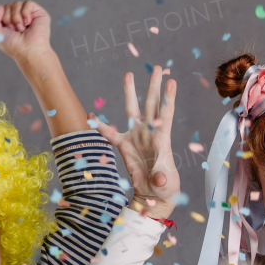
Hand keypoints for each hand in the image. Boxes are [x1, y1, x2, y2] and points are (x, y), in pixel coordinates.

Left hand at [0, 0, 52, 63]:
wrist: (28, 51)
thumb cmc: (13, 46)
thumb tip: (1, 7)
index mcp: (9, 22)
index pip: (1, 10)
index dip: (1, 18)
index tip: (7, 30)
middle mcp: (19, 18)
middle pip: (7, 6)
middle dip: (8, 18)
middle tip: (15, 30)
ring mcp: (29, 15)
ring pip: (17, 3)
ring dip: (16, 17)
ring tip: (22, 29)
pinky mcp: (38, 13)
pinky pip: (28, 3)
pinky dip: (25, 12)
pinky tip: (28, 22)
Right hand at [92, 67, 179, 219]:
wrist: (152, 196)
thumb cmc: (164, 190)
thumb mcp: (166, 185)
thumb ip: (162, 179)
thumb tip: (159, 178)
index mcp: (162, 140)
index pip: (166, 115)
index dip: (168, 99)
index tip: (171, 81)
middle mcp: (150, 134)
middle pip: (151, 105)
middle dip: (154, 86)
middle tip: (157, 68)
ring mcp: (137, 137)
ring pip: (133, 110)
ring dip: (131, 93)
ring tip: (129, 74)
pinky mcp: (125, 145)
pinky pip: (110, 133)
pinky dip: (101, 126)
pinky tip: (92, 115)